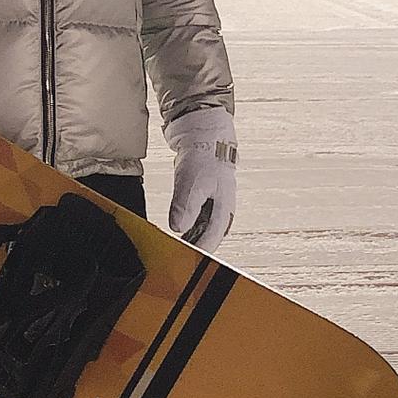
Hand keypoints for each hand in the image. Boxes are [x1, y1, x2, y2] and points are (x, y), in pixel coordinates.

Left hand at [166, 106, 236, 251]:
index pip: (212, 238)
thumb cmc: (203, 157)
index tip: (187, 263)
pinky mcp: (204, 198)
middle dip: (194, 248)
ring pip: (202, 229)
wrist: (205, 134)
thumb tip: (178, 229)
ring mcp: (214, 204)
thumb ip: (185, 207)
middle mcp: (221, 210)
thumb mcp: (191, 183)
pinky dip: (187, 226)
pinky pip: (196, 219)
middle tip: (177, 260)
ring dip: (190, 238)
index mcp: (223, 209)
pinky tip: (177, 231)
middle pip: (208, 237)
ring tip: (174, 249)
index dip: (200, 252)